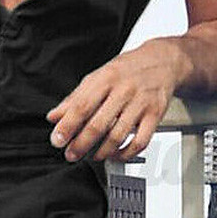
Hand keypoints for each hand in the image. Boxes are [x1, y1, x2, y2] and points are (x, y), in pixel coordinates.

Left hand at [45, 38, 179, 162]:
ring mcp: (140, 103)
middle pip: (98, 124)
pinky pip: (141, 141)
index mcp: (105, 79)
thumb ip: (75, 98)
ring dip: (102, 151)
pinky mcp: (155, 114)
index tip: (57, 140)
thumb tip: (54, 116)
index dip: (68, 125)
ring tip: (92, 157)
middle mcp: (123, 91)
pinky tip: (116, 155)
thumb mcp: (97, 77)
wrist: (162, 61)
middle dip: (81, 144)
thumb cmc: (127, 69)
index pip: (82, 106)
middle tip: (71, 154)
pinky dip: (127, 153)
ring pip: (118, 135)